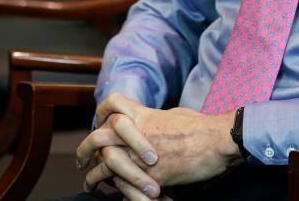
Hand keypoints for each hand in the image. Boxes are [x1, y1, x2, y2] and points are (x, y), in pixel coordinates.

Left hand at [77, 93, 239, 196]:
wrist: (217, 139)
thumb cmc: (202, 127)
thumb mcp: (177, 114)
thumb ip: (159, 118)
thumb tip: (156, 121)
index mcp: (145, 114)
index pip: (112, 105)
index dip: (101, 113)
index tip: (97, 125)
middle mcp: (137, 132)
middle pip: (98, 136)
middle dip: (84, 149)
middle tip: (81, 160)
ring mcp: (140, 154)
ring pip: (104, 163)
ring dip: (93, 175)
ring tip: (89, 183)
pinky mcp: (149, 174)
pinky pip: (121, 183)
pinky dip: (114, 189)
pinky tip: (111, 193)